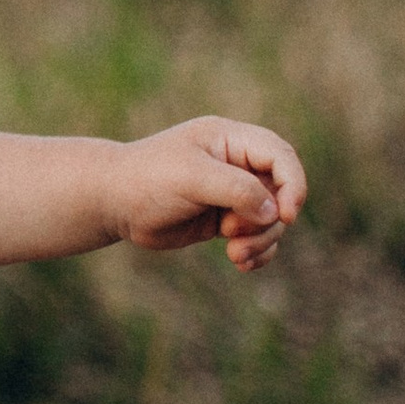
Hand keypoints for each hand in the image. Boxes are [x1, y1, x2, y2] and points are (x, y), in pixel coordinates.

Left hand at [113, 118, 305, 269]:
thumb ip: (236, 189)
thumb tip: (273, 211)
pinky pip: (257, 237)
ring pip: (271, 219)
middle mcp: (236, 165)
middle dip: (269, 221)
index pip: (281, 156)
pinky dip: (257, 252)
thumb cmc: (147, 180)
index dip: (293, 184)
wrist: (112, 203)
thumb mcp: (192, 178)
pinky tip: (241, 263)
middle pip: (280, 193)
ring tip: (235, 255)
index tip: (286, 214)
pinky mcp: (224, 220)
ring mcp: (232, 194)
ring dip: (262, 241)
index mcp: (231, 140)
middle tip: (235, 235)